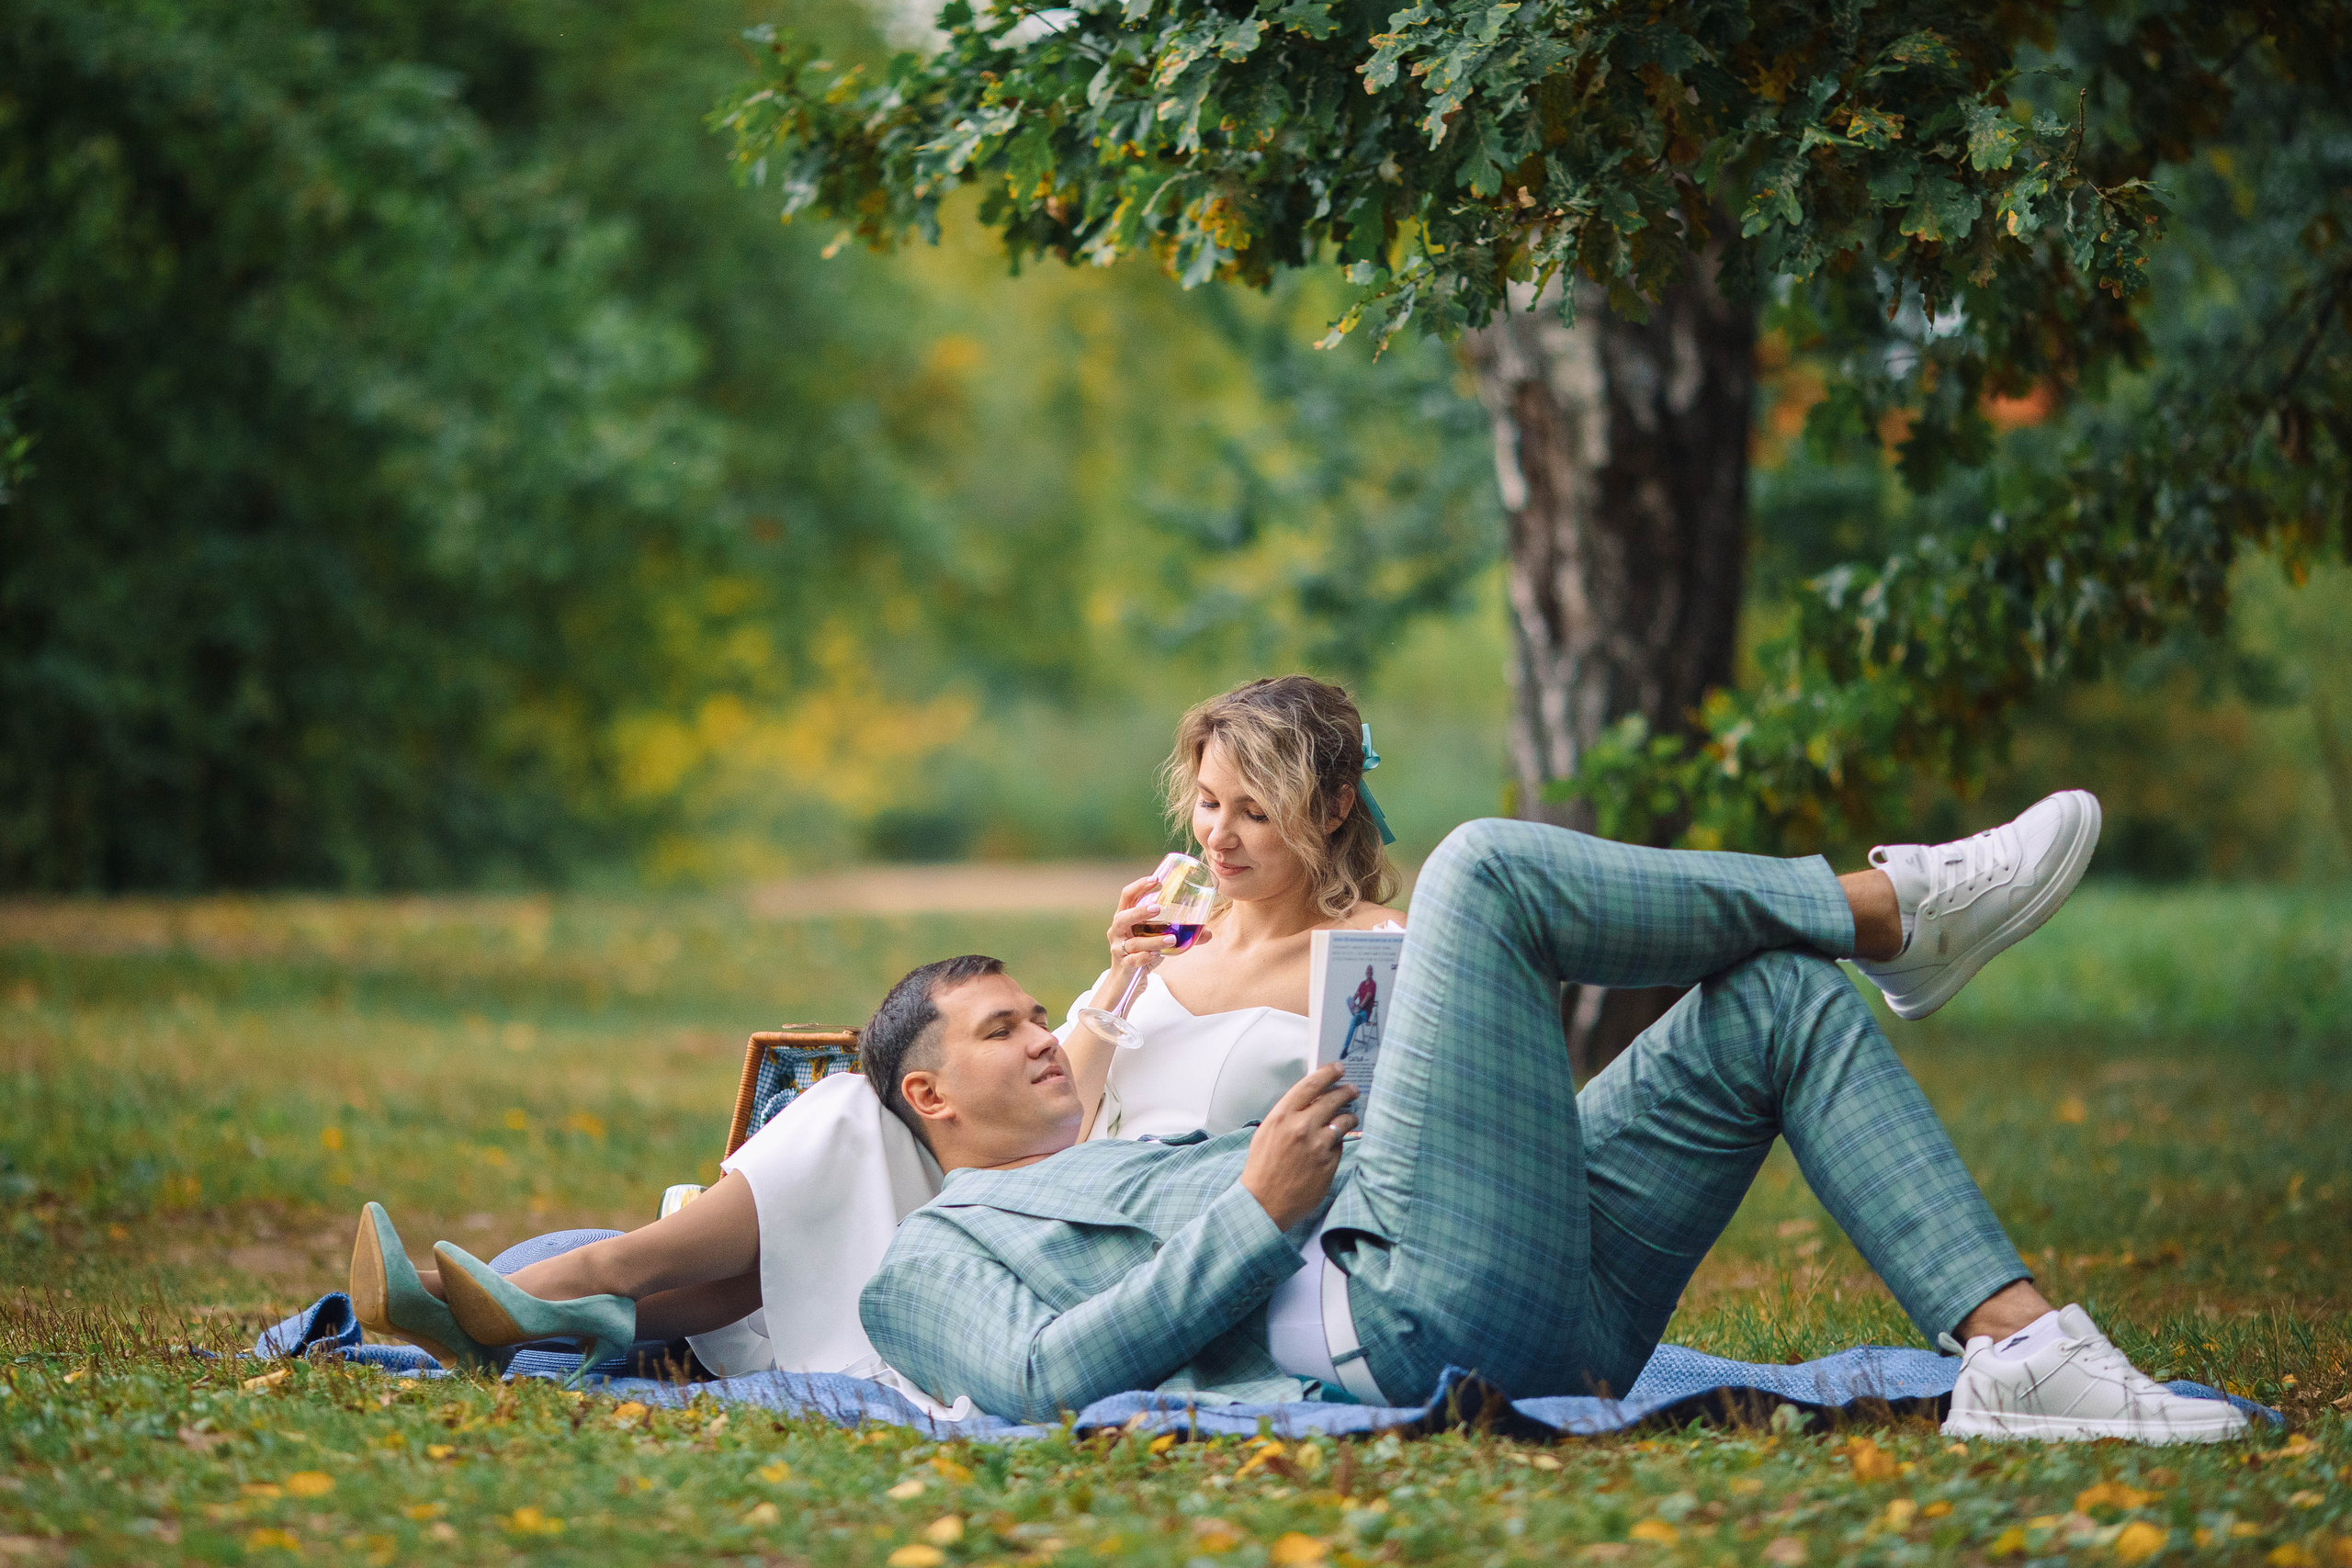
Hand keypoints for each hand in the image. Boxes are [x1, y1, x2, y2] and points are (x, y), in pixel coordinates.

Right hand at [1103, 871, 1206, 979]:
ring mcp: (1119, 948)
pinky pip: (1134, 960)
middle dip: (1139, 912)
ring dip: (1153, 940)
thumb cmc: (1142, 952)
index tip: (1156, 879)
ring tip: (1172, 938)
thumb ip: (1179, 934)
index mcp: (1125, 918)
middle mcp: (1118, 931)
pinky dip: (1145, 957)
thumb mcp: (1158, 940)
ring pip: (1133, 942)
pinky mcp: (1124, 965)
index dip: (1139, 886)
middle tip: (1158, 908)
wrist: (1125, 981)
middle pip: (1123, 917)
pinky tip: (1156, 955)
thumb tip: (1207, 932)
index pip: (1127, 896)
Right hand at [1240, 1064, 1357, 1230]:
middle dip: (1346, 1091)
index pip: (1310, 1085)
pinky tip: (1334, 1144)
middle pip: (1333, 1099)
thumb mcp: (1267, 1132)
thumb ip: (1288, 1114)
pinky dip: (1339, 1142)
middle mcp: (1301, 1127)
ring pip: (1344, 1120)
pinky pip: (1341, 1145)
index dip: (1327, 1073)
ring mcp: (1318, 1146)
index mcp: (1282, 1116)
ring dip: (1349, 1115)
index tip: (1338, 1068)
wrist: (1263, 1203)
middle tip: (1352, 1089)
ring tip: (1350, 1115)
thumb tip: (1310, 1099)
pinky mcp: (1329, 1164)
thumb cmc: (1262, 1167)